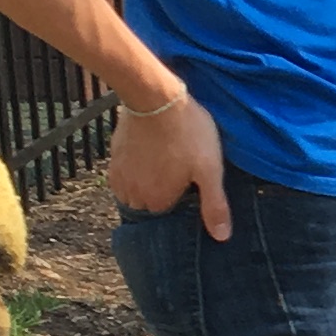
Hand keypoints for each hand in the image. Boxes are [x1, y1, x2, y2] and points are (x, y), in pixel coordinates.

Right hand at [107, 91, 231, 239]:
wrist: (155, 98)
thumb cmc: (187, 133)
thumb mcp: (210, 170)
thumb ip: (214, 205)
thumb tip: (221, 238)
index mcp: (157, 201)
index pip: (169, 216)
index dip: (182, 201)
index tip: (192, 186)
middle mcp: (133, 194)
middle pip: (151, 205)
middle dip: (163, 194)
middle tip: (181, 172)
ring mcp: (120, 175)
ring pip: (135, 190)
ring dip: (148, 183)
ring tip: (166, 163)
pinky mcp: (114, 156)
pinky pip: (125, 174)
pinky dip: (136, 169)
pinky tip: (151, 154)